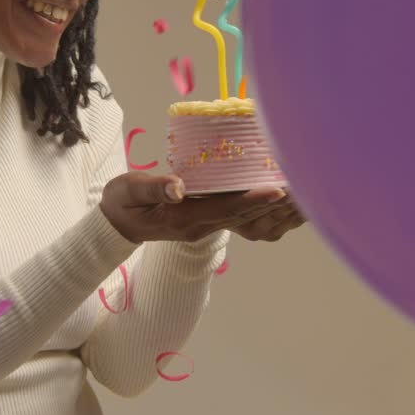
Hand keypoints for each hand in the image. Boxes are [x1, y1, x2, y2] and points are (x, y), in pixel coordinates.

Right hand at [100, 172, 292, 244]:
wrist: (115, 227)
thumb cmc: (121, 204)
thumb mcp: (130, 192)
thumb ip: (154, 188)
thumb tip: (179, 187)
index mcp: (183, 219)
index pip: (224, 209)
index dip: (251, 200)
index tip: (277, 190)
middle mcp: (198, 226)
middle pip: (240, 215)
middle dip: (269, 203)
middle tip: (299, 187)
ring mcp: (201, 226)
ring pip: (240, 217)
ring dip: (266, 206)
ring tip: (294, 190)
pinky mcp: (202, 221)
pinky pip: (233, 215)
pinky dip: (253, 205)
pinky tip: (268, 193)